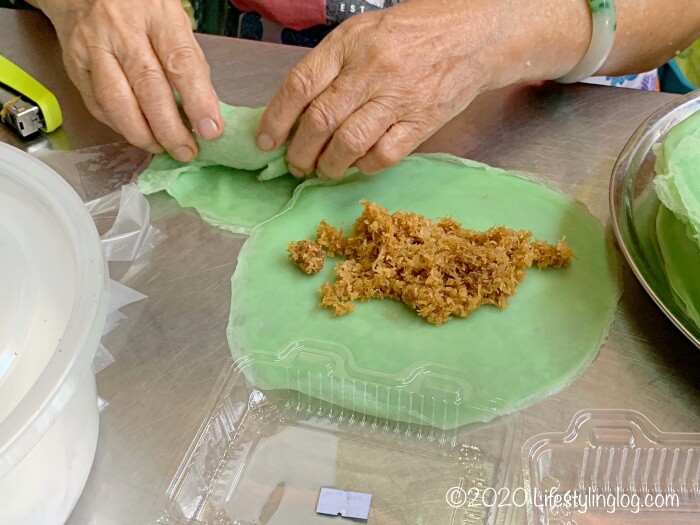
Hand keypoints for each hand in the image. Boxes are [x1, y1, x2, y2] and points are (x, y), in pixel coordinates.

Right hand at [38, 0, 222, 160]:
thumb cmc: (138, 8)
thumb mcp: (173, 22)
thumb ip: (188, 63)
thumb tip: (204, 111)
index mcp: (157, 15)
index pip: (182, 64)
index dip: (198, 102)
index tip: (211, 130)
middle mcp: (122, 30)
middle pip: (149, 89)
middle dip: (170, 129)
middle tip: (185, 150)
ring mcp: (94, 47)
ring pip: (117, 102)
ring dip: (142, 134)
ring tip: (160, 147)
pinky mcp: (74, 65)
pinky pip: (97, 105)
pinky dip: (119, 126)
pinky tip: (136, 132)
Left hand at [256, 0, 590, 178]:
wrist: (469, 36)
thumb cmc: (410, 34)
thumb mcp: (361, 34)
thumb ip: (329, 67)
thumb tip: (295, 111)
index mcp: (348, 45)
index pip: (300, 85)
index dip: (277, 118)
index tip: (267, 141)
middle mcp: (370, 71)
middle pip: (320, 121)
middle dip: (300, 152)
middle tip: (296, 164)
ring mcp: (397, 98)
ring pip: (348, 143)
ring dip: (329, 165)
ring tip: (324, 170)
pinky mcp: (421, 122)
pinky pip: (384, 155)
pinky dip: (364, 167)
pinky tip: (358, 164)